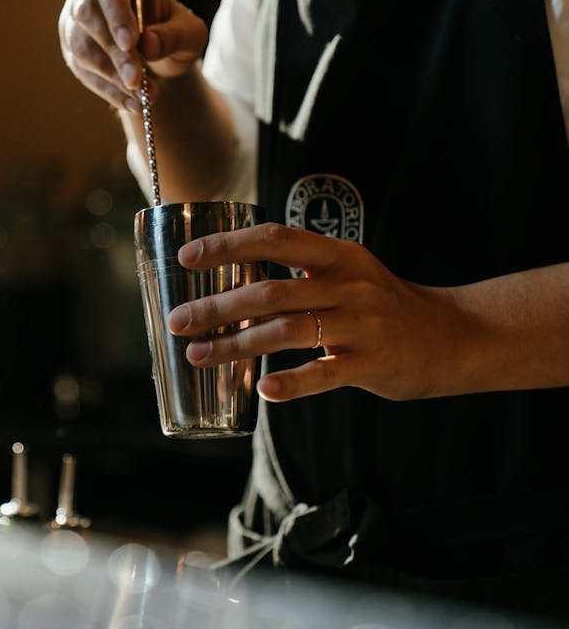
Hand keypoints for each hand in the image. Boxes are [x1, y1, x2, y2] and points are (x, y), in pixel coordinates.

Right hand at [58, 0, 207, 112]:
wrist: (161, 52)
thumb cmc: (174, 30)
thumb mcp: (189, 32)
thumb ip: (173, 35)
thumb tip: (147, 45)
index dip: (116, 12)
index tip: (131, 43)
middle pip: (87, 15)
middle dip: (114, 52)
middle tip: (137, 79)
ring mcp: (74, 18)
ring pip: (80, 46)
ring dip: (111, 75)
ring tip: (143, 94)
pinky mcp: (71, 48)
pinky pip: (82, 70)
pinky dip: (108, 90)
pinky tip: (132, 104)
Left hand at [167, 223, 475, 402]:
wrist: (449, 336)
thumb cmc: (383, 304)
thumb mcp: (349, 272)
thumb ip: (300, 272)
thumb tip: (231, 280)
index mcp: (338, 255)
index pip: (275, 239)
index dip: (229, 246)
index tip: (188, 258)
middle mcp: (348, 284)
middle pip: (271, 291)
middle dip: (218, 306)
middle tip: (178, 319)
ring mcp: (361, 324)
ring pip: (287, 332)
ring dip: (237, 345)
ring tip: (199, 354)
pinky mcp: (371, 363)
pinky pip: (324, 373)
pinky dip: (291, 382)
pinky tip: (263, 389)